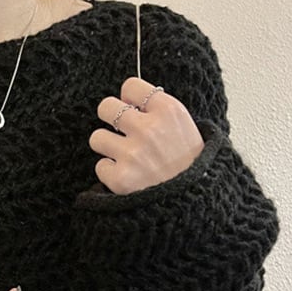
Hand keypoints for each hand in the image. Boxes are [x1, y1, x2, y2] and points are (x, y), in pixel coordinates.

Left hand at [89, 77, 203, 194]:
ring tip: (125, 158)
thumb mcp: (186, 129)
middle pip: (105, 107)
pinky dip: (110, 173)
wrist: (194, 204)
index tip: (132, 109)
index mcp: (168, 111)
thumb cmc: (190, 167)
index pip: (130, 86)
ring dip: (107, 147)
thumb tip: (129, 102)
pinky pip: (100, 166)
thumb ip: (159, 112)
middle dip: (110, 118)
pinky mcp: (120, 178)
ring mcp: (132, 154)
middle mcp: (149, 129)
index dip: (128, 99)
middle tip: (120, 131)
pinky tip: (128, 177)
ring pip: (96, 137)